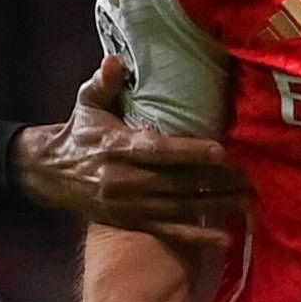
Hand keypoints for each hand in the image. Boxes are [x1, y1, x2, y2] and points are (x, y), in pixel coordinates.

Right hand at [9, 57, 244, 246]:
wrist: (50, 174)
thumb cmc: (79, 133)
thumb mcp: (86, 104)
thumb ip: (103, 83)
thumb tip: (114, 62)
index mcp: (117, 149)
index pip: (160, 151)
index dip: (191, 153)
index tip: (222, 151)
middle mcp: (124, 181)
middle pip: (178, 182)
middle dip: (217, 181)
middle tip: (250, 177)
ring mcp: (129, 205)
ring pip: (180, 207)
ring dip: (216, 206)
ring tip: (248, 202)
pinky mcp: (131, 222)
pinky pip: (169, 231)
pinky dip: (197, 237)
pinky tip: (224, 239)